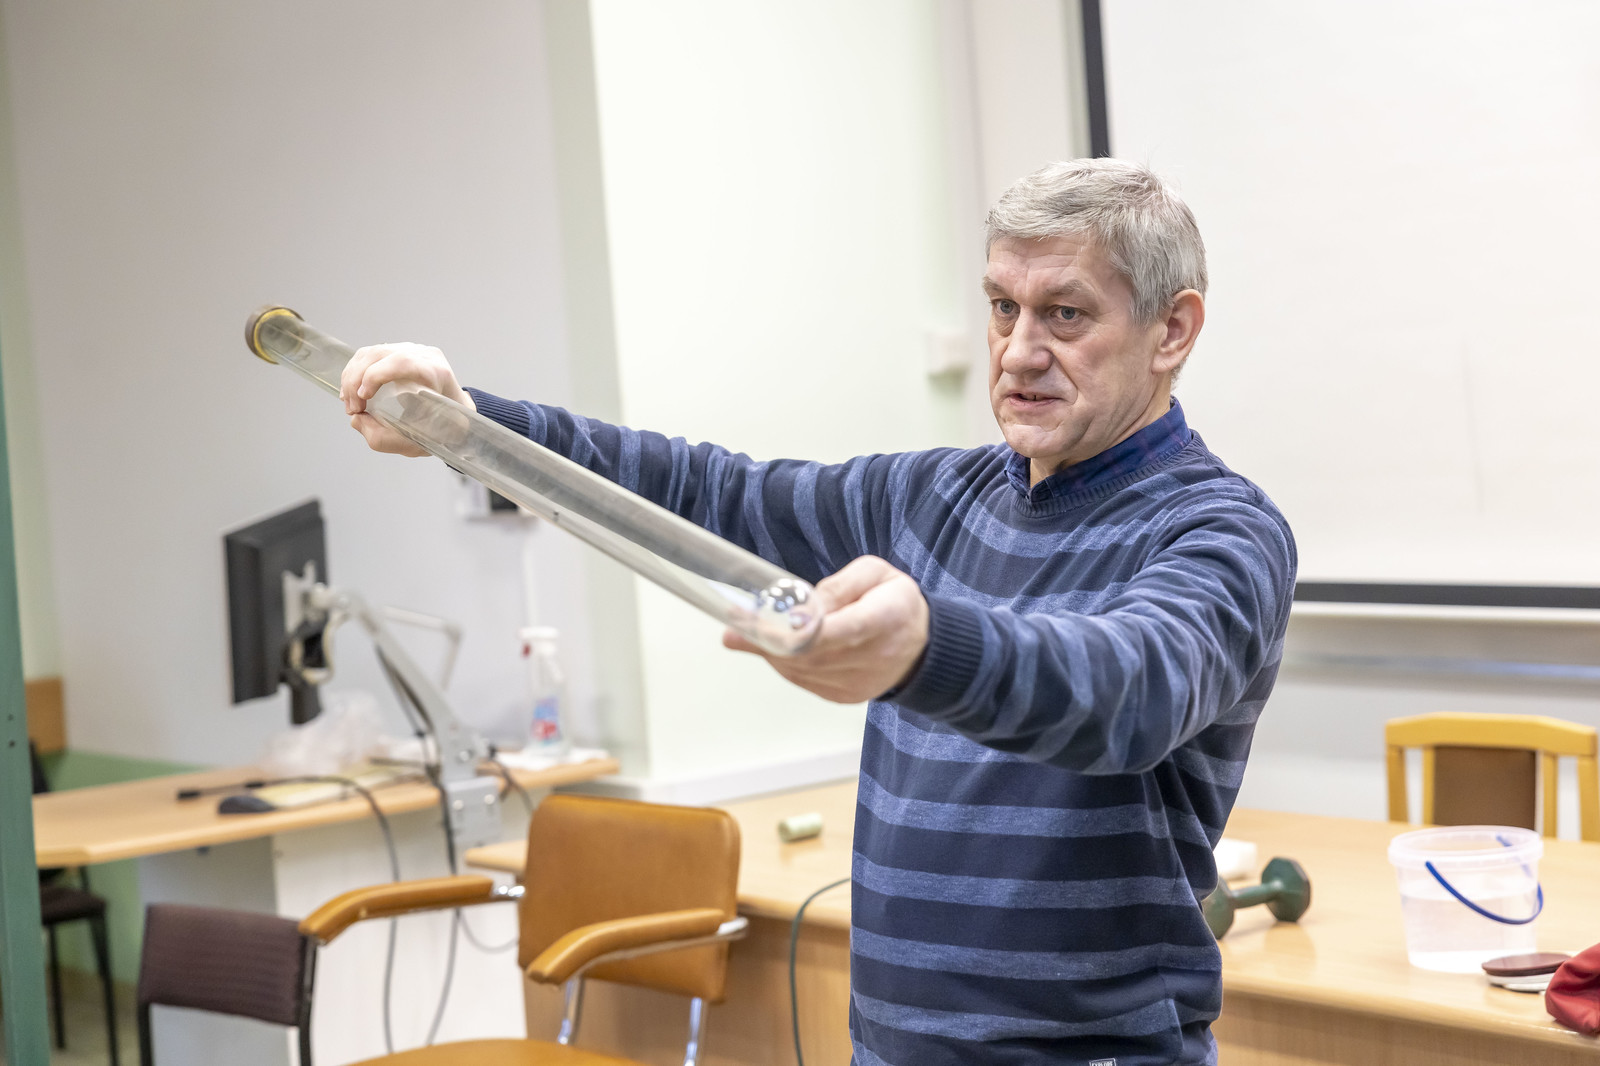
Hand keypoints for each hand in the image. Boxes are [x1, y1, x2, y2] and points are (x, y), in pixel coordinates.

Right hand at [339, 342, 475, 455]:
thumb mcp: (416, 443)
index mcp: (437, 374)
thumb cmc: (441, 429)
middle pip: (380, 355)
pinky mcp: (399, 351)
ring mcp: (412, 350)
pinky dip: (354, 372)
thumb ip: (383, 438)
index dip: (375, 376)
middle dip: (356, 382)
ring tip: (350, 403)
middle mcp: (425, 356)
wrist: (456, 416)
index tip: (363, 398)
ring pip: (370, 353)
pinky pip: (369, 355)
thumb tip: (356, 419)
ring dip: (352, 377)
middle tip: (352, 409)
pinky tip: (352, 392)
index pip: (402, 362)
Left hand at [722, 556, 928, 702]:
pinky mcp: (846, 696)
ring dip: (769, 652)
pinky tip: (772, 648)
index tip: (761, 622)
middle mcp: (871, 657)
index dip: (796, 630)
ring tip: (741, 633)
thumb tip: (802, 606)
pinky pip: (805, 681)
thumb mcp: (876, 574)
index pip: (836, 630)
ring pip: (801, 670)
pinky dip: (784, 664)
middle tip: (734, 625)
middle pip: (809, 654)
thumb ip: (840, 585)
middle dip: (767, 640)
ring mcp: (857, 683)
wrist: (923, 647)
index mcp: (882, 619)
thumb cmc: (896, 602)